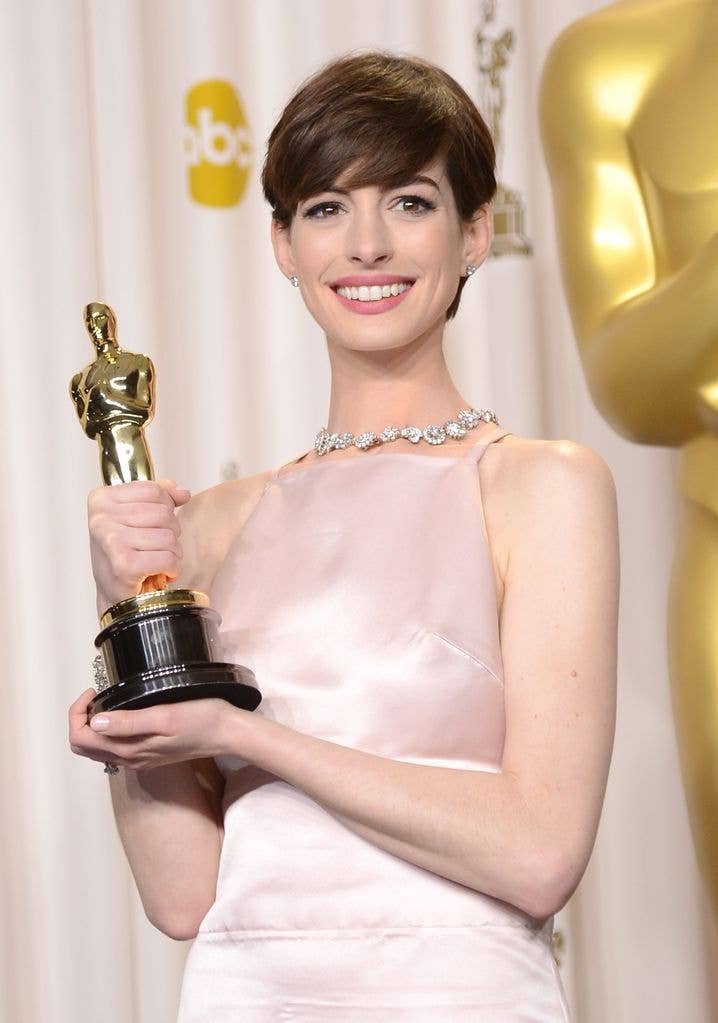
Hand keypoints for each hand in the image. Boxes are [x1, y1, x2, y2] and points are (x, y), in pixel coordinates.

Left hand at [68, 688, 247, 770]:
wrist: (227, 733)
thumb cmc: (201, 719)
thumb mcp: (165, 715)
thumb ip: (129, 721)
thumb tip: (96, 722)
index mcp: (129, 749)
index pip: (81, 738)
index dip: (77, 713)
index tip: (94, 691)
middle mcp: (129, 759)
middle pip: (84, 746)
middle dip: (80, 720)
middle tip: (96, 695)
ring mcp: (139, 759)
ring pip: (98, 748)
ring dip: (93, 725)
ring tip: (108, 700)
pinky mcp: (148, 755)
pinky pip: (114, 748)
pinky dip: (107, 730)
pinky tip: (123, 712)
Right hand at [87, 478, 190, 611]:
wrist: (115, 596)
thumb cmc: (123, 556)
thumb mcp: (136, 517)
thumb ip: (159, 498)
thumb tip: (182, 493)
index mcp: (102, 500)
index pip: (153, 490)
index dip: (164, 508)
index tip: (151, 526)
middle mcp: (102, 518)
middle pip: (163, 513)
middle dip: (169, 532)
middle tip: (154, 548)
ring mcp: (111, 541)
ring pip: (169, 536)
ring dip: (171, 552)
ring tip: (155, 560)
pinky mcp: (124, 565)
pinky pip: (168, 557)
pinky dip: (171, 568)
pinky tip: (159, 573)